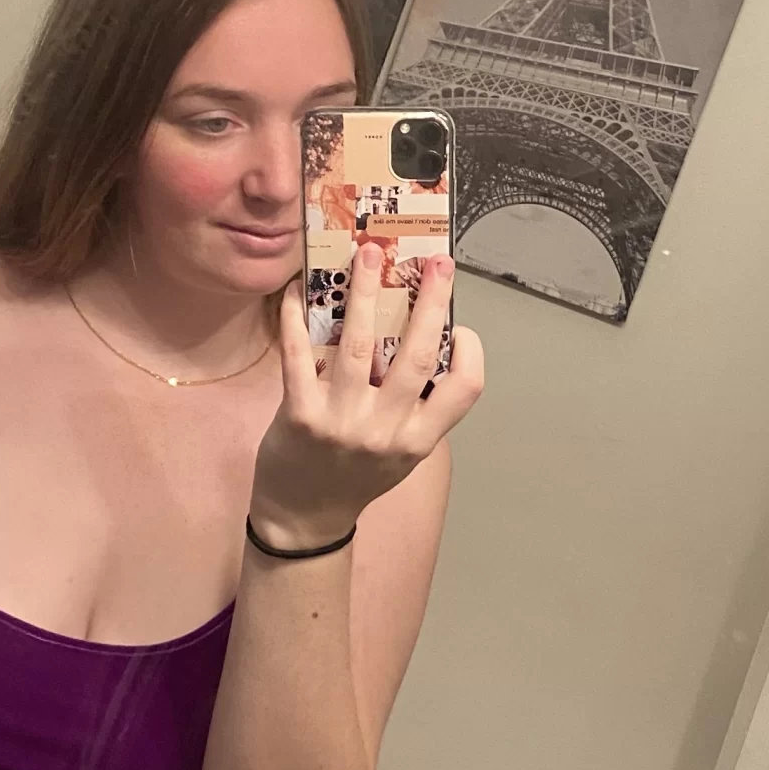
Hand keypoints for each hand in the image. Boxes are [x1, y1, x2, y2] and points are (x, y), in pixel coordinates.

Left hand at [251, 247, 484, 547]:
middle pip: (418, 355)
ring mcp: (342, 421)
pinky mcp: (299, 414)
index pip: (465, 388)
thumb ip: (416, 406)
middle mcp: (385, 431)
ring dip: (365, 291)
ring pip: (360, 344)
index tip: (461, 325)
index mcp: (419, 439)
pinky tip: (301, 289)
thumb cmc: (357, 476)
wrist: (304, 517)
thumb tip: (421, 336)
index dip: (470, 352)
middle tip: (436, 263)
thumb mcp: (401, 452)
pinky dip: (298, 317)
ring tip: (367, 252)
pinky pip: (299, 354)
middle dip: (430, 301)